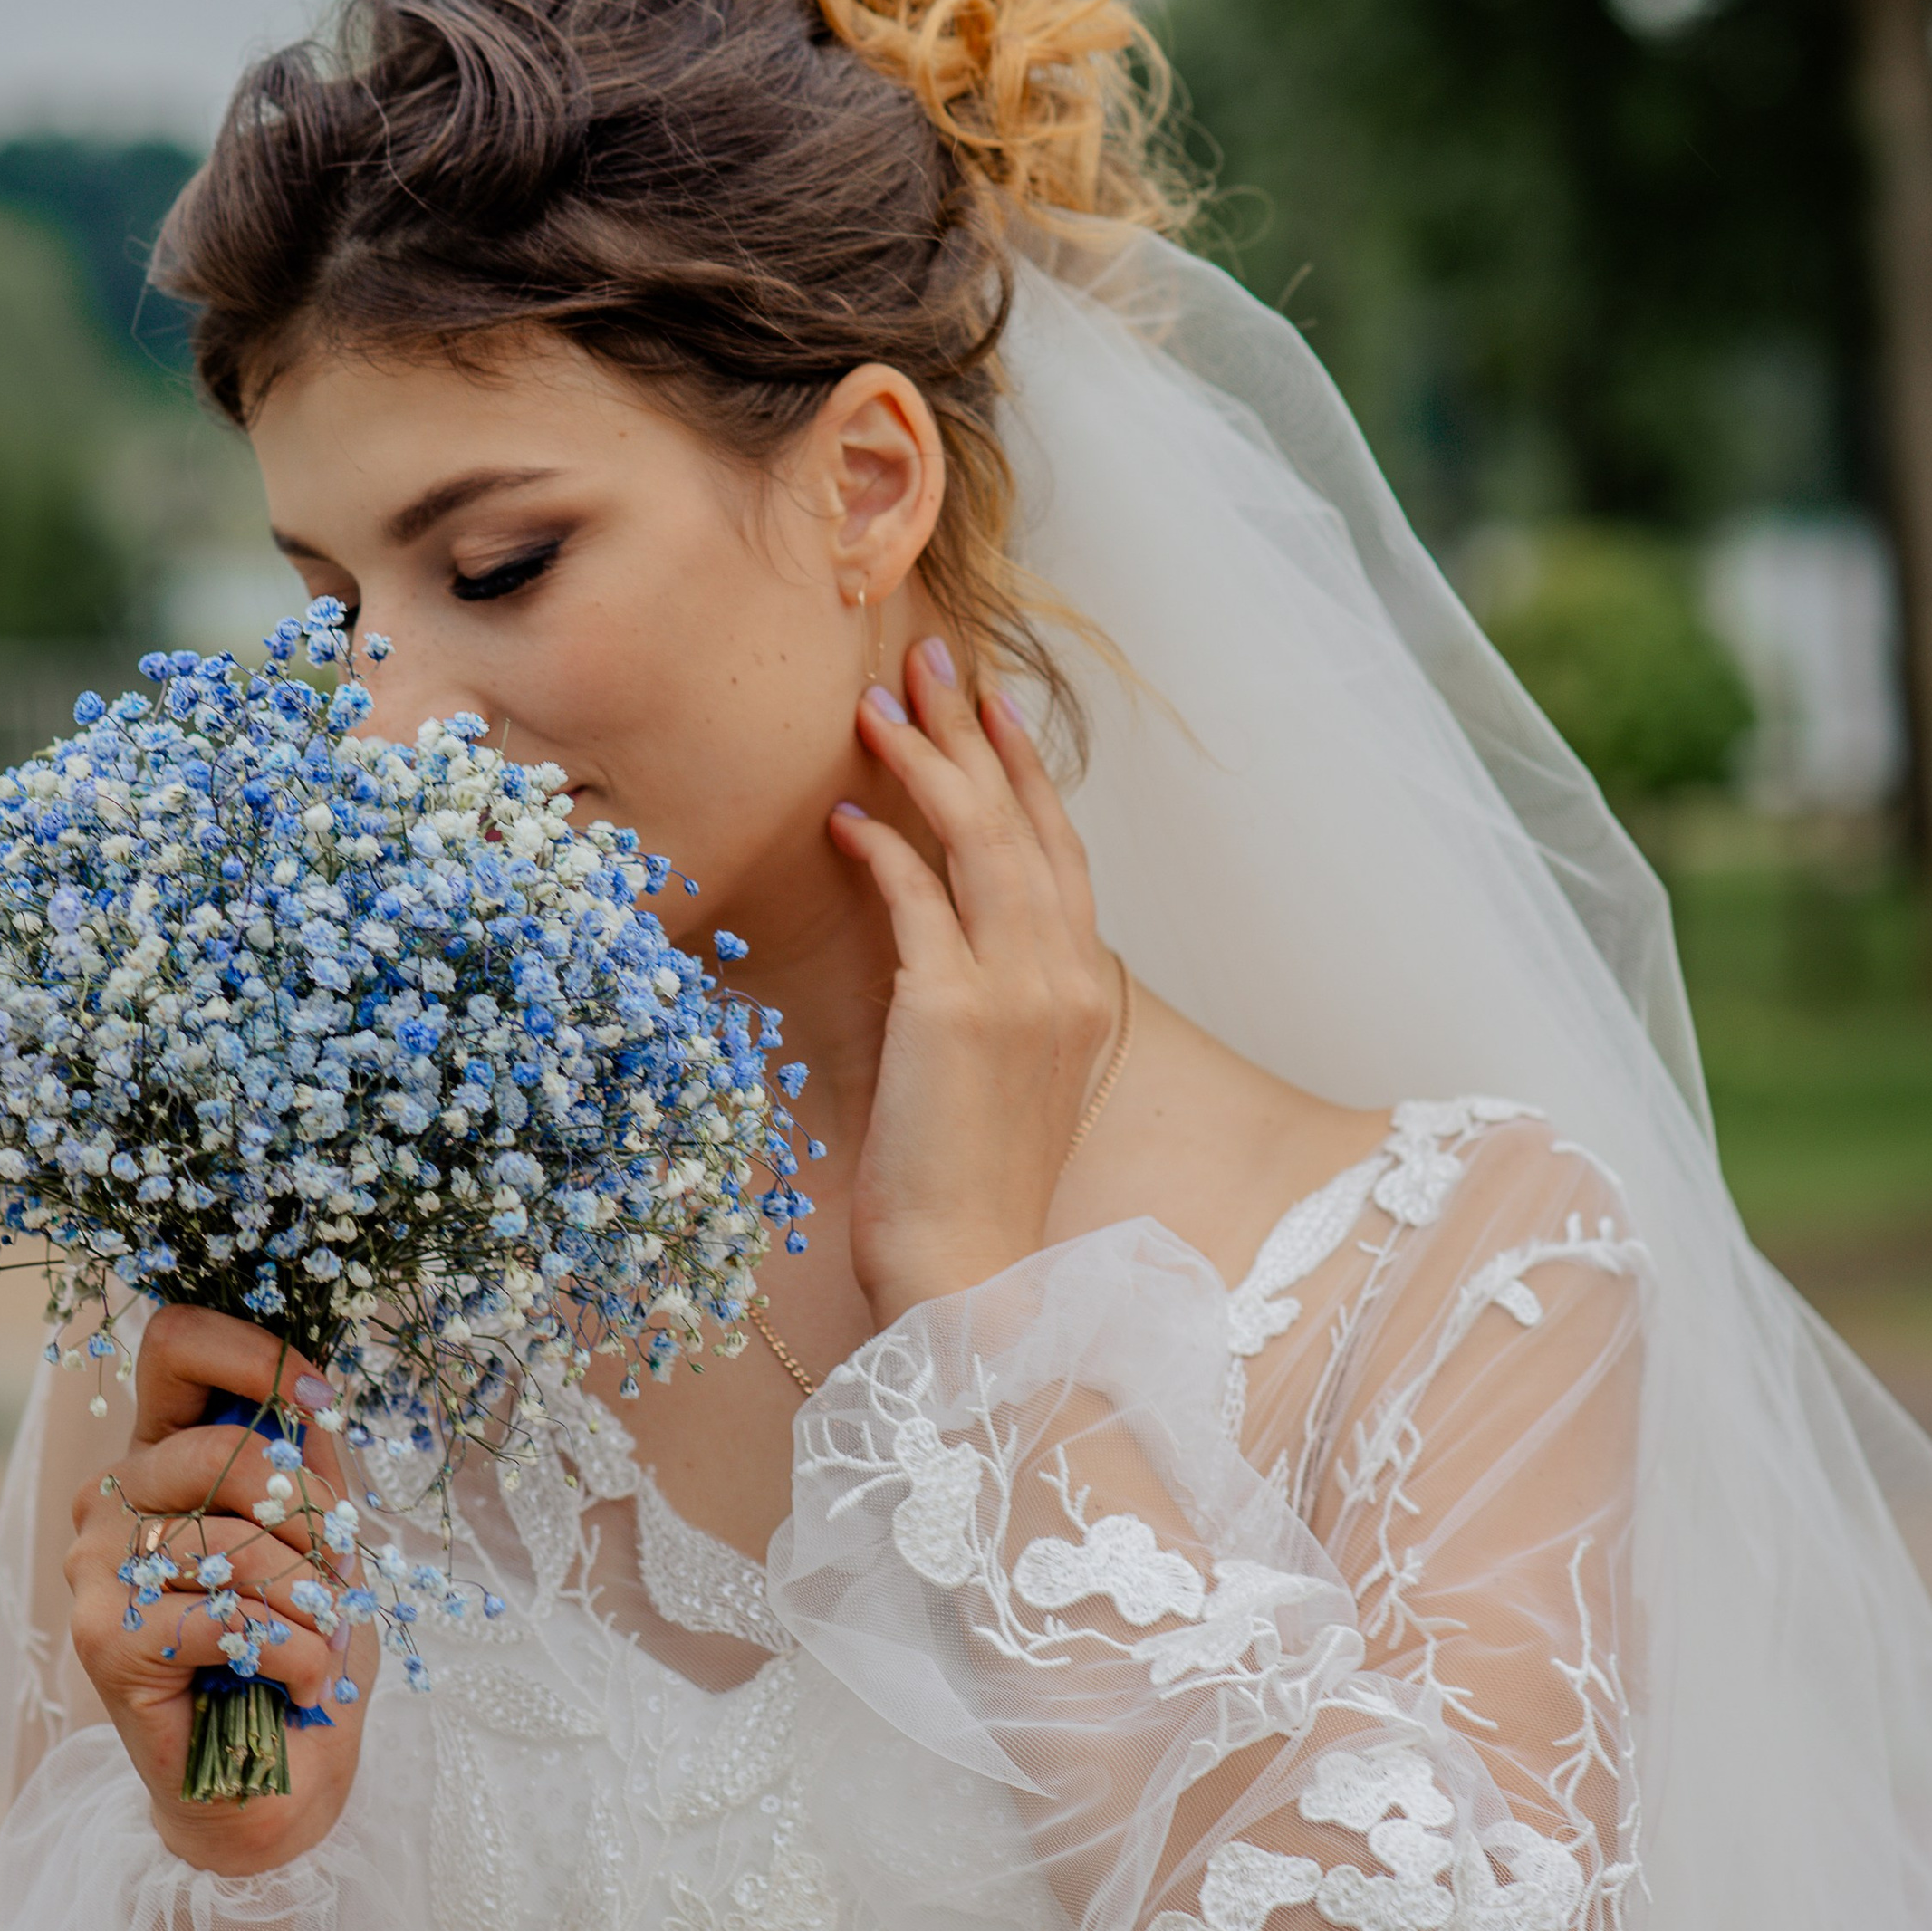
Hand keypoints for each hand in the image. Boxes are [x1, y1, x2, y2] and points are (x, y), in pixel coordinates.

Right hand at [67, 1307, 377, 1873]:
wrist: (271, 1785)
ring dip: (313, 1603)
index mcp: (162, 1457)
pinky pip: (228, 1617)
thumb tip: (310, 1400)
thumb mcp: (323, 1539)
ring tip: (321, 1646)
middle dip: (313, 1519)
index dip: (256, 1356)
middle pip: (224, 1451)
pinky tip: (299, 1683)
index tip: (321, 1408)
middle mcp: (112, 1500)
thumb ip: (308, 1464)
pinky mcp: (101, 1638)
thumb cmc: (297, 1653)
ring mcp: (93, 1568)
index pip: (176, 1344)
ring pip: (237, 1544)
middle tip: (335, 1581)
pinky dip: (293, 1653)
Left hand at [829, 637, 1118, 1325]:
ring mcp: (1021, 991)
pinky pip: (919, 901)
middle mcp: (1068, 977)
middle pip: (1025, 822)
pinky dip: (884, 851)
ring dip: (927, 764)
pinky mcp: (957, 1011)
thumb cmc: (969, 1190)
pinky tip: (846, 819)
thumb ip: (1000, 1002)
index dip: (1026, 770)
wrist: (971, 1273)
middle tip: (930, 657)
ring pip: (980, 841)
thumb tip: (951, 942)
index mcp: (1086, 991)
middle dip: (977, 730)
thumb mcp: (1005, 1081)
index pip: (1060, 852)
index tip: (990, 704)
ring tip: (878, 706)